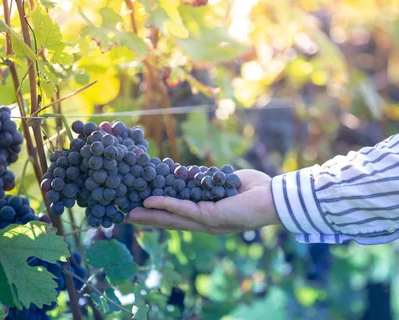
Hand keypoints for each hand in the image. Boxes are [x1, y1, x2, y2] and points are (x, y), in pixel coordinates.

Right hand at [126, 169, 279, 233]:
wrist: (275, 198)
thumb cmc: (255, 189)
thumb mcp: (225, 183)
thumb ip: (208, 182)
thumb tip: (193, 174)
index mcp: (208, 217)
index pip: (178, 216)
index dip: (158, 214)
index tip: (139, 208)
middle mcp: (206, 224)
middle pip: (170, 222)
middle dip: (147, 219)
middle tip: (124, 215)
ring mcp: (208, 223)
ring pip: (173, 218)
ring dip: (150, 215)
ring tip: (128, 212)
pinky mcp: (212, 217)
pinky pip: (185, 209)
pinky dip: (167, 204)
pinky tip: (150, 202)